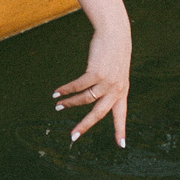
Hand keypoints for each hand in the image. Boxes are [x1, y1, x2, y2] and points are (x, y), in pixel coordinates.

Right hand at [53, 22, 131, 146]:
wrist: (115, 33)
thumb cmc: (114, 52)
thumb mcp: (117, 71)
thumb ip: (111, 86)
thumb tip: (96, 97)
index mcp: (122, 91)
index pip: (121, 114)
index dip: (120, 130)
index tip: (121, 145)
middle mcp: (115, 89)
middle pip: (99, 113)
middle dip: (84, 126)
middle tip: (73, 137)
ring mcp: (106, 81)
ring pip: (84, 99)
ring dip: (69, 103)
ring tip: (58, 106)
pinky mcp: (95, 72)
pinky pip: (77, 86)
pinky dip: (66, 90)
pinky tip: (57, 92)